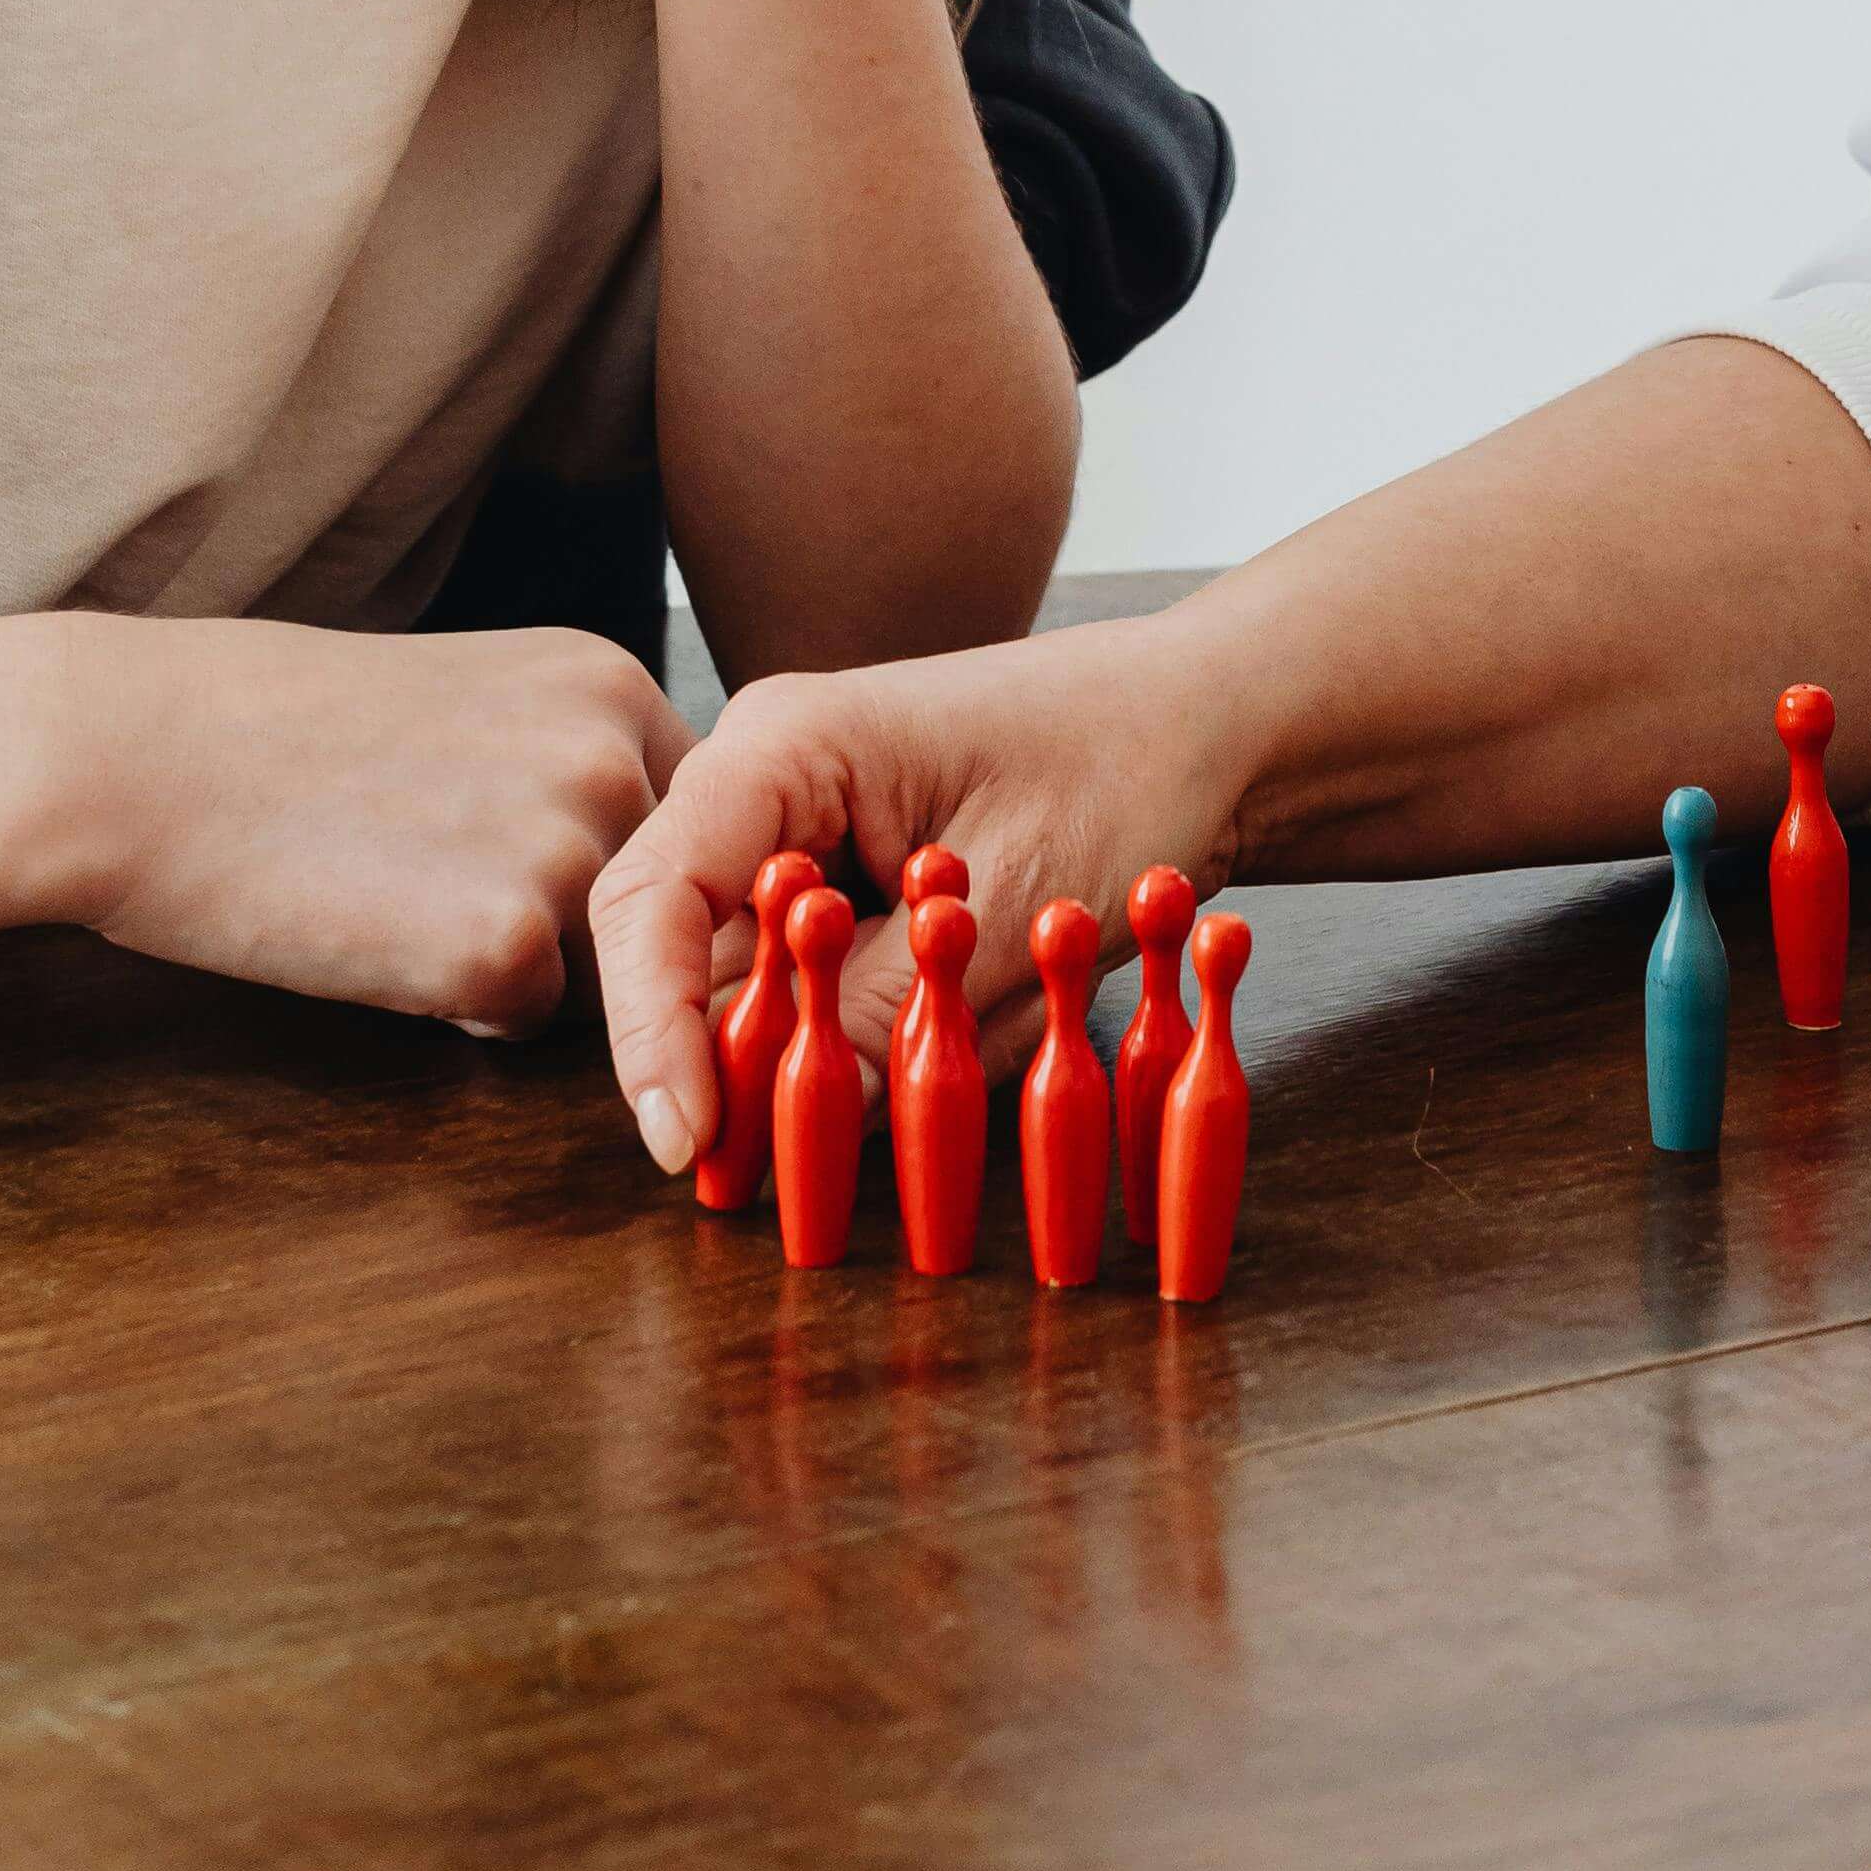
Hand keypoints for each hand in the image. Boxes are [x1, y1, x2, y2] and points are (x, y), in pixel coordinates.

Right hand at [51, 618, 693, 1032]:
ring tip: (399, 894)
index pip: (684, 817)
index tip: (520, 865)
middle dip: (574, 922)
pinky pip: (523, 1023)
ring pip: (603, 972)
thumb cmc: (279, 734)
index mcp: (609, 681)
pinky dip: (457, 1009)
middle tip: (435, 878)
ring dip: (518, 965)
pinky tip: (374, 935)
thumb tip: (651, 873)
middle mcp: (613, 754)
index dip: (619, 866)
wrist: (141, 757)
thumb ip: (567, 762)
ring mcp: (568, 846)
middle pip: (658, 904)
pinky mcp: (506, 944)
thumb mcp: (473, 702)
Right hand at [587, 606, 1254, 1153]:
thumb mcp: (1016, 899)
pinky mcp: (858, 893)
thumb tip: (794, 1115)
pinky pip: (841, 999)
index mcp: (783, 747)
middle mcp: (771, 790)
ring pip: (779, 999)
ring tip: (1015, 991)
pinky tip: (1015, 989)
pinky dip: (913, 1030)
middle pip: (697, 964)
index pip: (653, 902)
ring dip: (875, 1042)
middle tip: (871, 1109)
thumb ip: (888, 1010)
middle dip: (776, 1056)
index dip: (651, 1033)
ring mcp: (811, 843)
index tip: (690, 1143)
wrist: (1219, 727)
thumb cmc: (1131, 765)